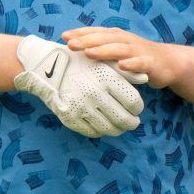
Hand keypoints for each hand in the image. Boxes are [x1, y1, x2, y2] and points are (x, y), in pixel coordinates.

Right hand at [13, 35, 145, 137]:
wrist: (47, 67)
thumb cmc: (80, 62)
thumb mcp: (103, 61)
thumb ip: (125, 71)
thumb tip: (146, 78)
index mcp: (105, 78)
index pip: (132, 101)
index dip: (138, 107)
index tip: (138, 108)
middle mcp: (94, 94)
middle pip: (122, 118)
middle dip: (131, 123)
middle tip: (133, 122)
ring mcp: (81, 107)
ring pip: (108, 128)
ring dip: (117, 130)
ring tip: (121, 127)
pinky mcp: (69, 117)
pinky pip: (91, 132)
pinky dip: (100, 131)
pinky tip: (103, 127)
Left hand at [64, 27, 171, 88]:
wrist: (168, 62)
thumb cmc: (136, 57)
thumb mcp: (117, 51)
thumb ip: (100, 51)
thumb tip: (74, 54)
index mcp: (116, 36)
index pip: (96, 32)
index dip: (81, 33)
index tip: (64, 36)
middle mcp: (126, 40)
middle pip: (105, 38)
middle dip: (87, 40)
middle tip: (70, 44)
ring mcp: (138, 51)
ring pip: (120, 49)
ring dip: (104, 50)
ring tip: (89, 53)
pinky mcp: (150, 63)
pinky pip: (140, 63)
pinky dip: (131, 63)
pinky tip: (122, 65)